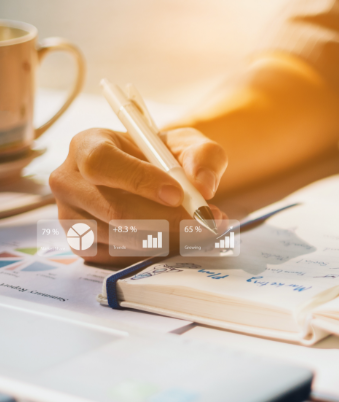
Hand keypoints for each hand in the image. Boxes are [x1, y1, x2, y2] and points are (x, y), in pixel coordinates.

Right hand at [49, 127, 227, 264]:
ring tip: (200, 229)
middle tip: (205, 223)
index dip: (140, 180)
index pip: (103, 163)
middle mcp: (70, 181)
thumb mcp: (189, 144)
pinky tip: (179, 240)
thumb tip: (204, 187)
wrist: (154, 178)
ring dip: (169, 239)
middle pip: (114, 210)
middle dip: (167, 221)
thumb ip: (203, 156)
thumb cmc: (165, 157)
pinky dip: (156, 253)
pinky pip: (120, 258)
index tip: (178, 195)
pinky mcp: (83, 246)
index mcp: (88, 145)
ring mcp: (71, 217)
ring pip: (121, 238)